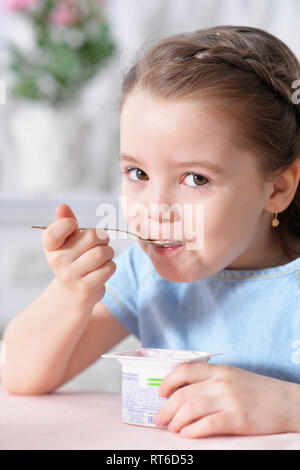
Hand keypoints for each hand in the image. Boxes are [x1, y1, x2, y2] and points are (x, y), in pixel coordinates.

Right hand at [42, 203, 115, 306]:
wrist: (73, 293)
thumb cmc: (74, 259)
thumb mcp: (67, 241)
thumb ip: (66, 222)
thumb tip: (62, 207)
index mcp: (51, 247)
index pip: (54, 232)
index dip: (66, 224)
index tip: (73, 226)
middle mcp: (57, 261)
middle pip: (92, 237)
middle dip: (102, 238)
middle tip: (99, 244)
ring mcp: (70, 276)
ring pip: (102, 253)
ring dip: (109, 252)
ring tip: (103, 256)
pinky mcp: (86, 288)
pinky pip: (109, 268)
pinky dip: (111, 266)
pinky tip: (102, 269)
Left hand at [153, 362, 299, 437]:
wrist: (287, 403)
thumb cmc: (259, 391)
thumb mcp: (233, 377)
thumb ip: (211, 380)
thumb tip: (184, 392)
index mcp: (219, 370)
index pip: (184, 370)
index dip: (167, 382)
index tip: (160, 393)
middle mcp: (221, 382)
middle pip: (183, 394)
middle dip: (166, 408)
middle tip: (159, 419)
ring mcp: (229, 400)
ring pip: (190, 409)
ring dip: (176, 421)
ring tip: (172, 429)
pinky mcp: (237, 419)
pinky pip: (207, 425)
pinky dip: (192, 431)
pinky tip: (187, 435)